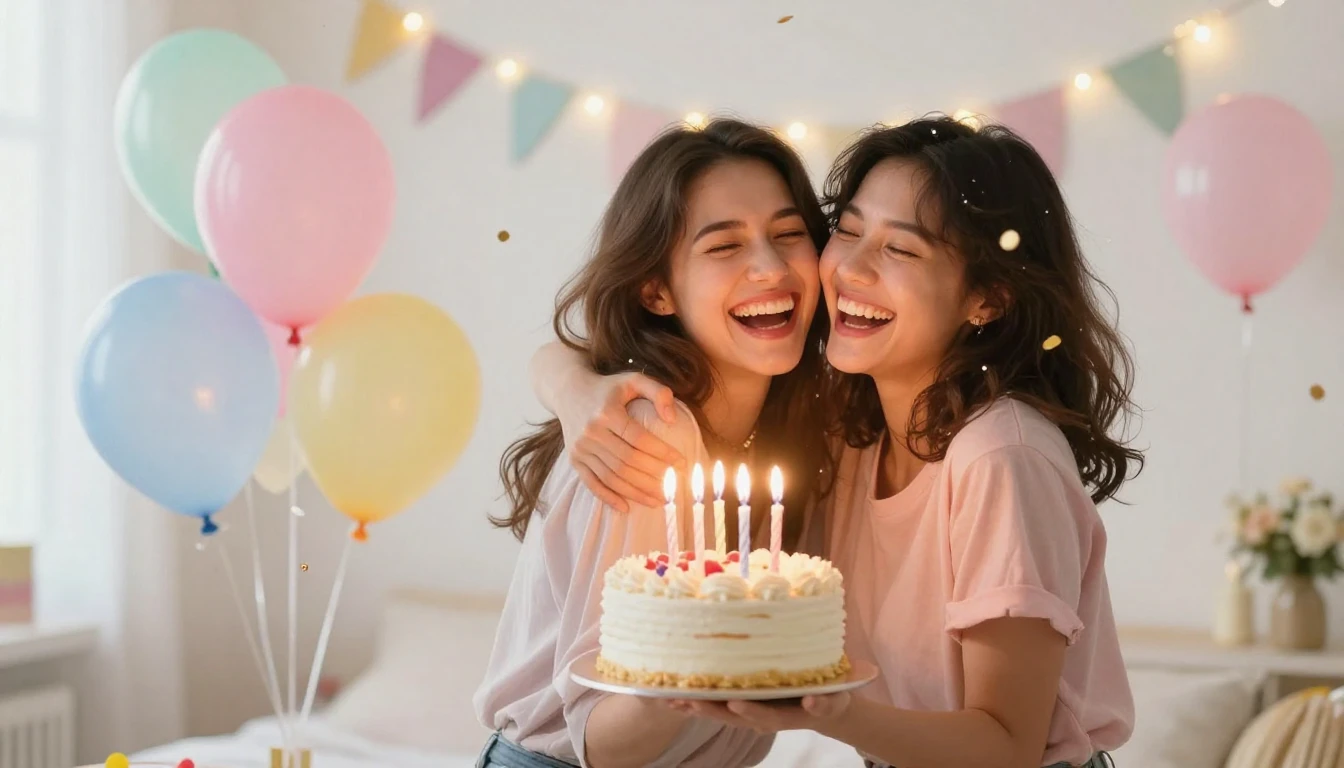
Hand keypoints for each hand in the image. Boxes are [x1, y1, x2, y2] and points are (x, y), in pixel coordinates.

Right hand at [560, 372, 683, 511]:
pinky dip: (609, 498)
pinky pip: (592, 483)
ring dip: (637, 492)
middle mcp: (591, 431)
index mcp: (607, 412)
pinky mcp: (574, 460)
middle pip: (627, 461)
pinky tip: (627, 507)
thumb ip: (659, 392)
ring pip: (612, 476)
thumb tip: (672, 419)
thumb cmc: (608, 388)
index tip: (681, 462)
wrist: (568, 391)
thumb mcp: (633, 379)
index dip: (662, 453)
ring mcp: (580, 448)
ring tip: (658, 500)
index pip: (639, 438)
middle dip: (653, 476)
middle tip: (674, 486)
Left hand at [664, 693, 852, 734]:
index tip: (735, 703)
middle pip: (733, 717)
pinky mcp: (740, 704)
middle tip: (691, 700)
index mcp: (782, 715)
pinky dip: (695, 700)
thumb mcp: (833, 700)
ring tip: (673, 699)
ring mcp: (748, 712)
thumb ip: (824, 702)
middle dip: (711, 709)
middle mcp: (761, 717)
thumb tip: (813, 700)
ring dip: (696, 707)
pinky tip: (675, 694)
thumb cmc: (828, 698)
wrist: (819, 706)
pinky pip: (715, 704)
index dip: (750, 710)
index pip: (764, 715)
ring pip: (719, 712)